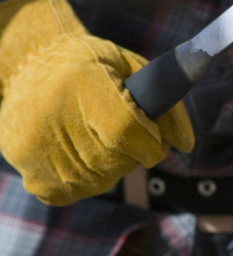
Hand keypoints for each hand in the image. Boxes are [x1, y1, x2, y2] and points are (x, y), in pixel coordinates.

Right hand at [0, 0, 193, 204]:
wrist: (30, 63)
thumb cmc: (93, 65)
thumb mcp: (133, 67)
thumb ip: (165, 104)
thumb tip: (185, 145)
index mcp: (84, 84)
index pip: (126, 132)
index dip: (150, 144)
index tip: (157, 143)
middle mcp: (53, 115)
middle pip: (114, 161)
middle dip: (134, 156)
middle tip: (127, 136)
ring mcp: (34, 144)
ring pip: (95, 181)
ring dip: (110, 168)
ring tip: (100, 140)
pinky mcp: (24, 164)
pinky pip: (67, 192)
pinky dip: (84, 180)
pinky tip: (80, 155)